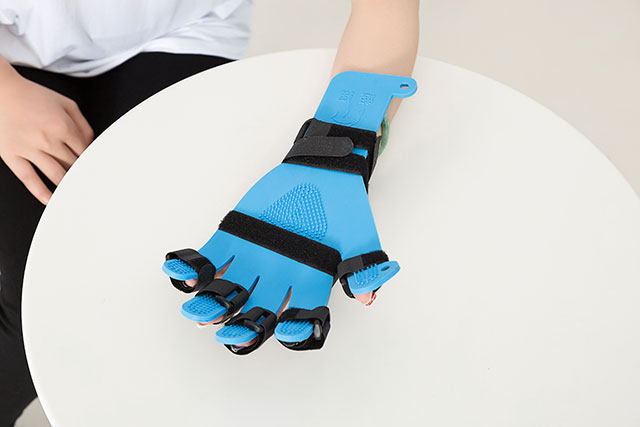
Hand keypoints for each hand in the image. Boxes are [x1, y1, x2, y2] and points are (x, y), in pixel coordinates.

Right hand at [0, 64, 92, 204]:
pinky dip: (41, 192)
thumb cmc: (32, 96)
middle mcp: (48, 139)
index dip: (92, 164)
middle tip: (92, 187)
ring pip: (56, 175)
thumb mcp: (66, 103)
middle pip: (73, 165)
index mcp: (63, 126)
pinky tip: (50, 200)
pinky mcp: (12, 154)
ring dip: (68, 186)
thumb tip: (90, 145)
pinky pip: (28, 178)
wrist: (0, 90)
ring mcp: (29, 148)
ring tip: (77, 195)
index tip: (97, 173)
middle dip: (83, 176)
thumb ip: (83, 125)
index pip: (85, 153)